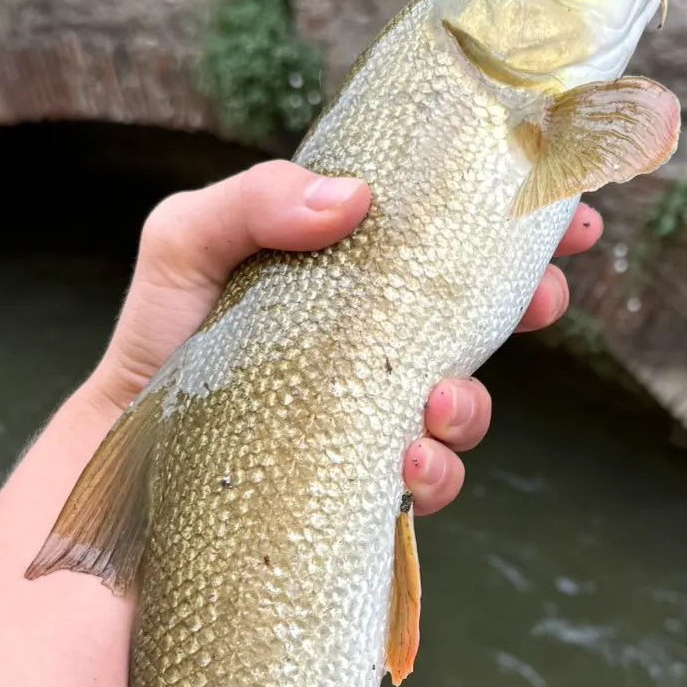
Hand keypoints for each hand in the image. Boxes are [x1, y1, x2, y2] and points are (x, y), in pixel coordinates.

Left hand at [90, 160, 602, 514]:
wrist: (119, 456)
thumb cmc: (155, 341)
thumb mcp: (184, 245)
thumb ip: (251, 202)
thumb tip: (355, 199)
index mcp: (349, 279)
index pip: (445, 241)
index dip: (514, 222)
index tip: (567, 206)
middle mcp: (373, 349)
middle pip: (482, 319)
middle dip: (532, 301)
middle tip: (546, 293)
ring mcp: (373, 421)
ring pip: (464, 411)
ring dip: (473, 405)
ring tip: (438, 401)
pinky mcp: (362, 488)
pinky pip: (426, 487)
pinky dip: (434, 474)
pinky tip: (405, 463)